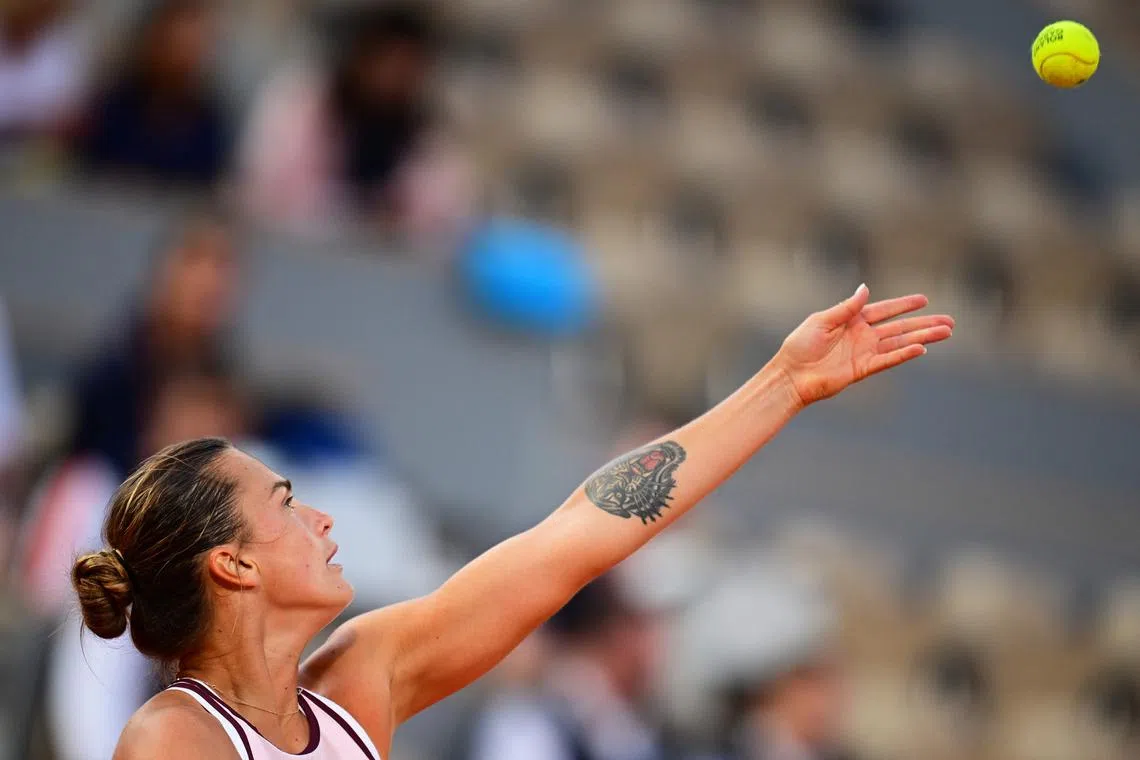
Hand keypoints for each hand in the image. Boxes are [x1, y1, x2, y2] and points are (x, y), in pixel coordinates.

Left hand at [776, 284, 953, 406]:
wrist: (791, 375)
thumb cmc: (799, 346)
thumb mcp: (821, 320)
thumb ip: (847, 307)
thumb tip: (866, 288)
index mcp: (852, 321)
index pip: (884, 310)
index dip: (903, 305)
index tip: (924, 299)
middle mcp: (862, 336)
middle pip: (900, 328)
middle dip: (924, 324)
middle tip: (950, 321)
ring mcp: (865, 353)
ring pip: (900, 343)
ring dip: (923, 338)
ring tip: (946, 333)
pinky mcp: (863, 369)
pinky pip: (888, 359)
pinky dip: (904, 354)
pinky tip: (922, 348)